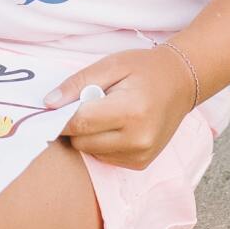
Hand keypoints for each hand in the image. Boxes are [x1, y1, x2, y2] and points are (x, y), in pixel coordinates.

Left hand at [49, 47, 197, 169]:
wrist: (181, 83)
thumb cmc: (145, 69)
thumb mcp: (111, 65)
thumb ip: (78, 83)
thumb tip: (48, 103)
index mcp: (131, 111)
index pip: (80, 122)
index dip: (60, 117)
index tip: (52, 108)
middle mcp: (137, 139)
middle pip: (82, 141)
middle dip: (76, 124)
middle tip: (88, 103)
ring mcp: (141, 154)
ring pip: (90, 151)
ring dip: (89, 135)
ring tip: (106, 113)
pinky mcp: (141, 164)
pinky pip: (104, 158)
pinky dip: (102, 143)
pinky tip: (116, 126)